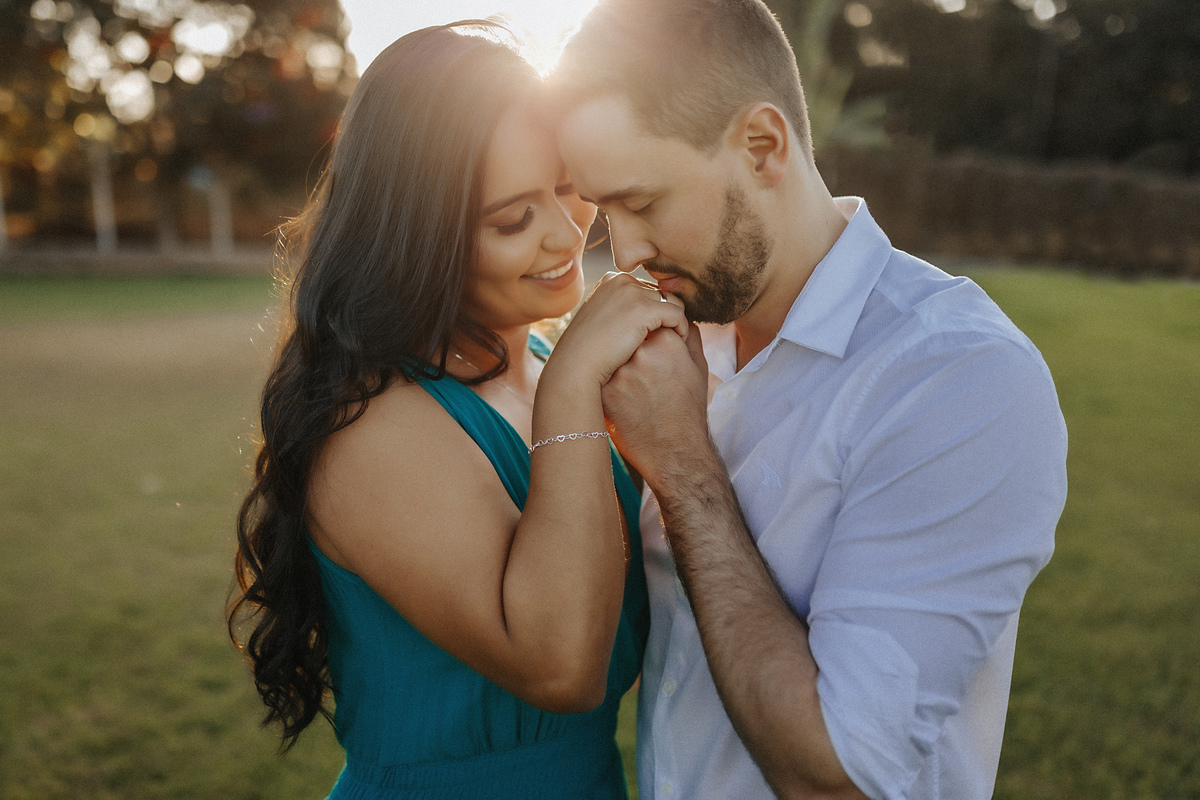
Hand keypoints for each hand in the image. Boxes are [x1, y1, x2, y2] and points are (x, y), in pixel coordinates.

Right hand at [547, 272, 688, 390]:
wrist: (576, 366)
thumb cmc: (587, 353)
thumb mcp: (602, 324)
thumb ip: (620, 313)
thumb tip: (644, 319)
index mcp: (611, 280)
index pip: (646, 290)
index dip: (654, 312)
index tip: (656, 333)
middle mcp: (622, 280)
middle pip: (661, 294)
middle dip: (665, 316)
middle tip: (670, 339)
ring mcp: (632, 292)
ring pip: (672, 302)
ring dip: (675, 322)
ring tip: (674, 343)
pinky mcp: (644, 308)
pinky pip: (677, 314)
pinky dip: (681, 329)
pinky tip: (677, 345)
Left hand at [601, 320, 711, 487]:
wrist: (674, 452)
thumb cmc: (689, 409)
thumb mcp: (698, 368)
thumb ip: (689, 335)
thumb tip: (677, 314)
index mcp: (668, 343)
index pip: (653, 321)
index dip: (654, 337)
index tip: (658, 356)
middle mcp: (642, 354)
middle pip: (631, 335)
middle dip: (635, 347)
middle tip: (647, 373)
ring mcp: (621, 372)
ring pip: (615, 352)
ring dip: (620, 361)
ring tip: (637, 387)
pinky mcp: (605, 389)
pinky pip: (603, 371)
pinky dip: (609, 379)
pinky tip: (625, 397)